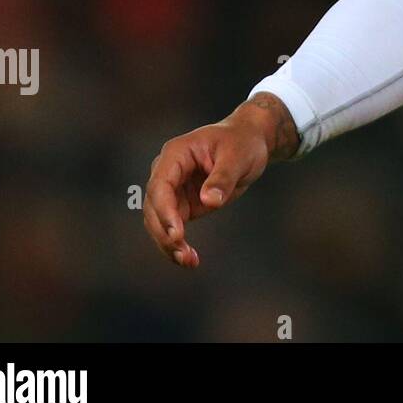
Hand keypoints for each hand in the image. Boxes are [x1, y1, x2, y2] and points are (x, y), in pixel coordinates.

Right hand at [143, 95, 294, 267]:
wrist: (248, 141)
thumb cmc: (242, 142)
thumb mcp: (238, 156)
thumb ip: (223, 178)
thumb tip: (209, 201)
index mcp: (176, 154)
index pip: (160, 185)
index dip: (165, 211)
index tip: (177, 233)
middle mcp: (167, 172)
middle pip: (154, 207)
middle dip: (165, 233)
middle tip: (183, 254)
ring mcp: (172, 189)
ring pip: (159, 221)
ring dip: (169, 244)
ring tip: (188, 261)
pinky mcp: (182, 204)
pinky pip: (173, 227)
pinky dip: (178, 244)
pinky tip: (190, 260)